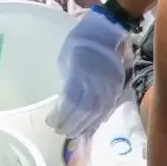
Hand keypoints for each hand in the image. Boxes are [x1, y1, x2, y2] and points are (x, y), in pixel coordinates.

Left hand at [48, 7, 127, 139]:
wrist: (107, 32)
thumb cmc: (80, 43)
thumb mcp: (66, 60)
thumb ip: (68, 81)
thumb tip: (65, 101)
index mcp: (80, 75)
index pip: (69, 103)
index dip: (60, 116)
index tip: (50, 122)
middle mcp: (95, 85)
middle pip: (83, 113)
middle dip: (70, 125)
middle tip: (60, 131)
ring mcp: (108, 89)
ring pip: (96, 115)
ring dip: (83, 127)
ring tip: (73, 133)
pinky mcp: (116, 90)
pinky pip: (106, 110)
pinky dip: (97, 121)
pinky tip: (89, 127)